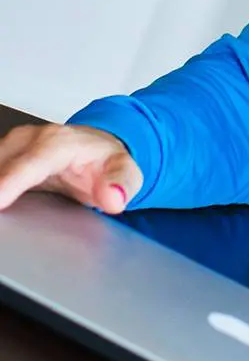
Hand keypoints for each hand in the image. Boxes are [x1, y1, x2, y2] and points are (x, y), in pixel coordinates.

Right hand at [0, 123, 142, 212]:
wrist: (96, 148)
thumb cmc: (105, 161)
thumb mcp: (126, 171)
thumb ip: (121, 184)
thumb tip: (114, 198)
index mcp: (59, 143)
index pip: (31, 163)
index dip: (11, 182)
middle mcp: (31, 139)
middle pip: (2, 166)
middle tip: (5, 221)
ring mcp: (13, 146)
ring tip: (4, 218)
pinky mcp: (3, 155)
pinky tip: (3, 208)